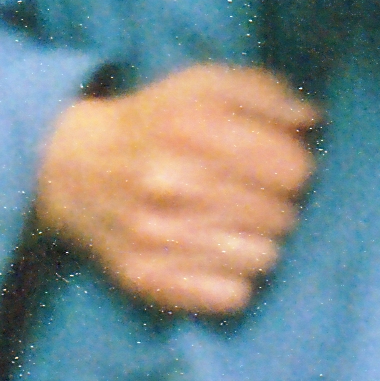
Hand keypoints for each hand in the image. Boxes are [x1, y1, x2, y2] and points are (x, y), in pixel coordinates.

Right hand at [33, 61, 321, 317]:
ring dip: (258, 242)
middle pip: (284, 216)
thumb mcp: (205, 85)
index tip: (272, 164)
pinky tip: (213, 255)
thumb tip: (311, 121)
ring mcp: (157, 235)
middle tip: (248, 196)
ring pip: (265, 258)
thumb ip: (266, 92)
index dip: (292, 166)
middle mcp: (172, 183)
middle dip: (277, 205)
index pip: (295, 169)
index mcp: (194, 129)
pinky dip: (233, 280)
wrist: (69, 166)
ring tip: (231, 223)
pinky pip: (233, 295)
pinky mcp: (146, 277)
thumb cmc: (156, 123)